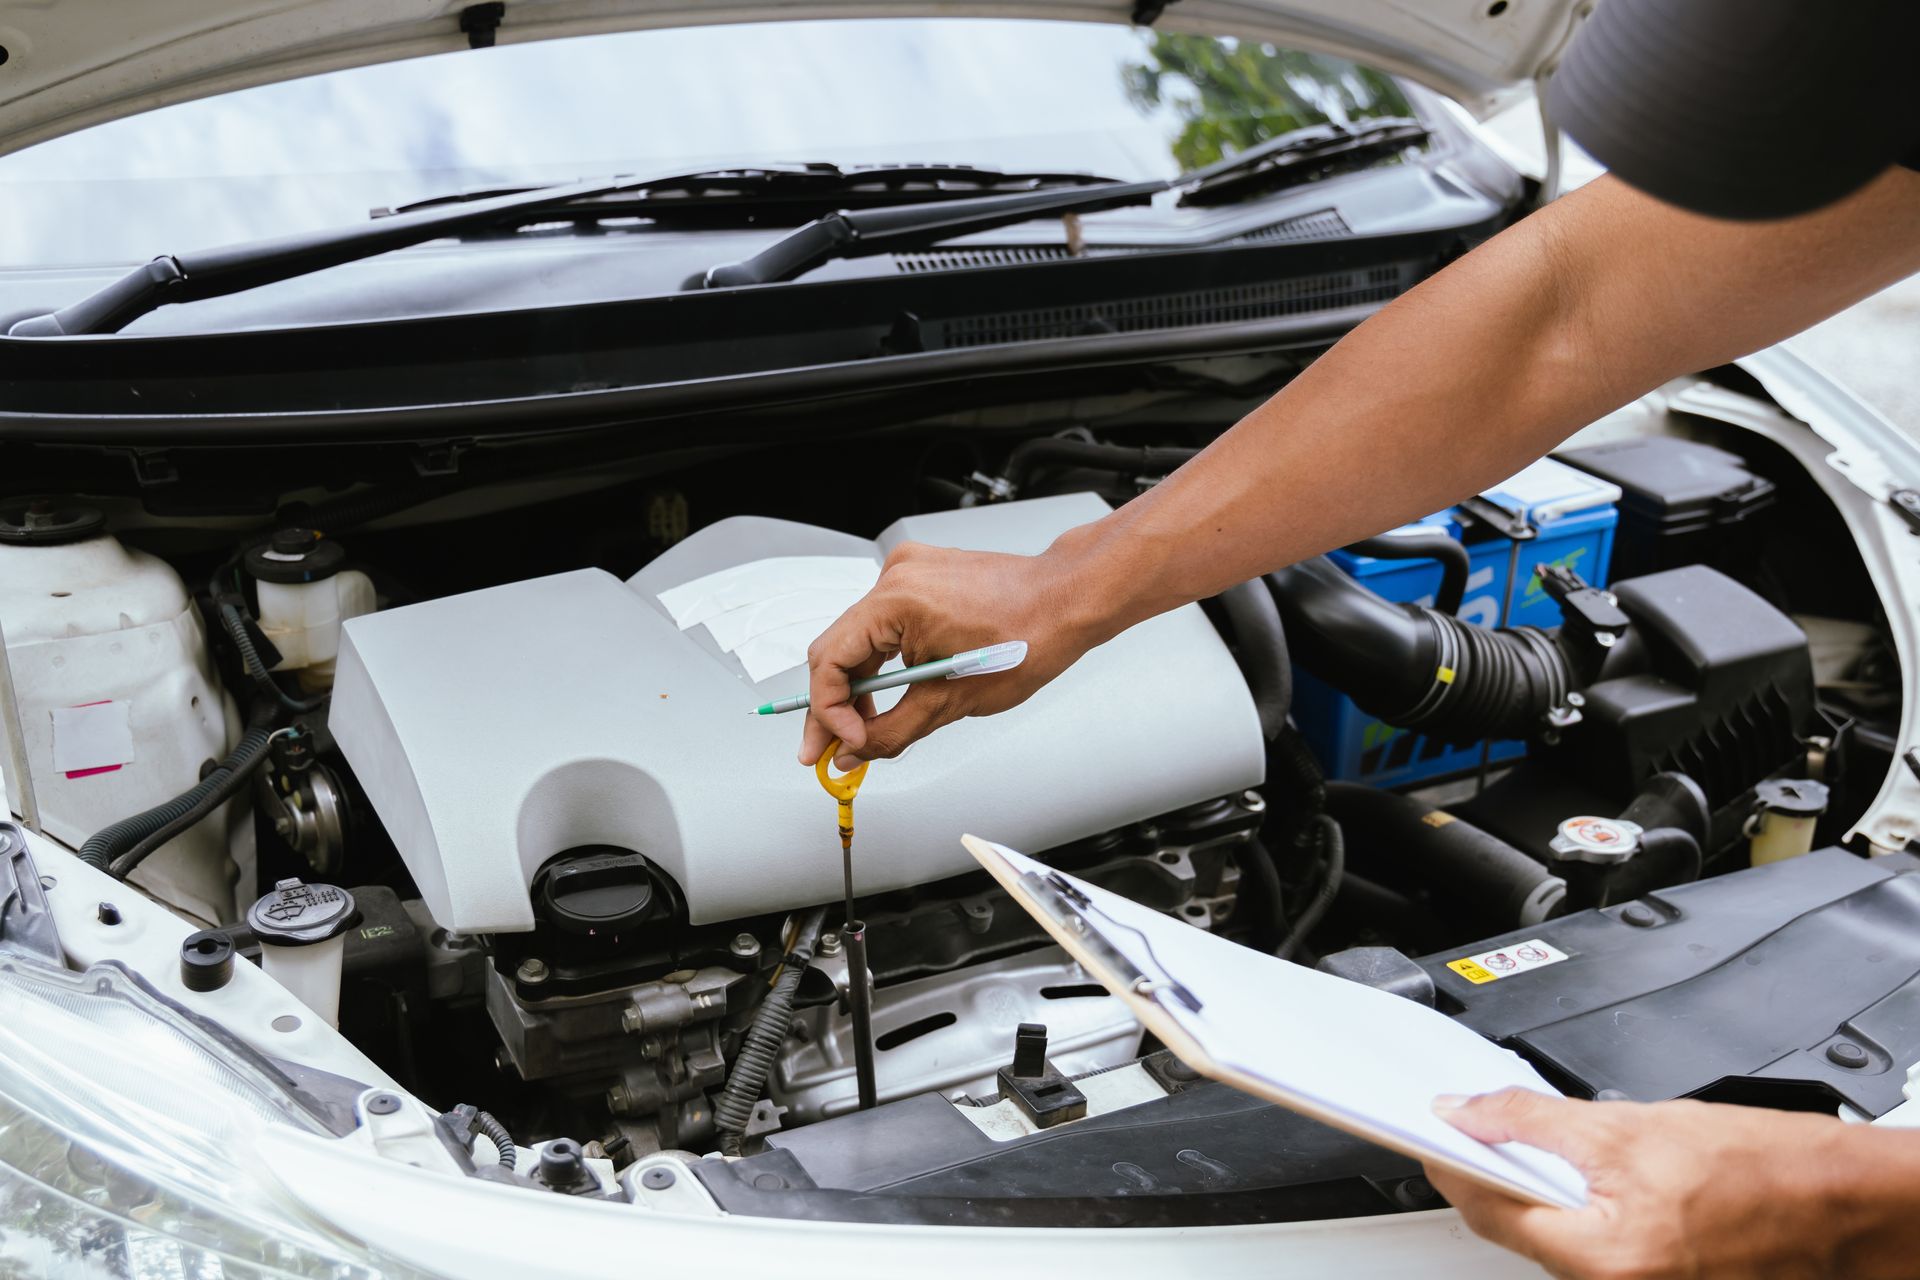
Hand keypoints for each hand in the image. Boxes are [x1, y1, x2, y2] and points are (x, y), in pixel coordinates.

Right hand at [798, 538, 1103, 767]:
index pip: (830, 662)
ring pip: (859, 637)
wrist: (1066, 600)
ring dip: (859, 684)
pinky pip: (882, 622)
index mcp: (897, 602)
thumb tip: (854, 751)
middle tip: (831, 746)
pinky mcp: (920, 576)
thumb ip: (891, 731)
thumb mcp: (953, 702)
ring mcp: (907, 572)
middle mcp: (895, 577)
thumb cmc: (1030, 637)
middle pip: (837, 649)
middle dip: (834, 704)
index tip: (840, 744)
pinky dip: (882, 659)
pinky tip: (892, 688)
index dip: (828, 713)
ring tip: (867, 725)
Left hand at [1424, 1088, 1869, 1279]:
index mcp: (1606, 1256)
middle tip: (1478, 1127)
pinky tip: (1589, 1181)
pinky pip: (1593, 1251)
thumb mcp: (1630, 1125)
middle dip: (1495, 1176)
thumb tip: (1467, 1111)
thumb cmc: (1766, 1168)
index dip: (1452, 1162)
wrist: (1845, 1203)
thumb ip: (1534, 1119)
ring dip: (1539, 1194)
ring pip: (1555, 1240)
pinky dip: (1578, 1214)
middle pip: (1519, 1230)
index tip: (1431, 1131)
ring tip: (1545, 1148)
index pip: (1490, 1209)